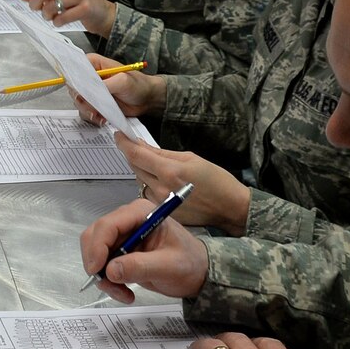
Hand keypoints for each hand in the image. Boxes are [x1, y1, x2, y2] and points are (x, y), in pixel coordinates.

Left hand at [24, 0, 115, 34]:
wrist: (102, 13)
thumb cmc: (79, 3)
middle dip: (35, 3)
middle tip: (35, 8)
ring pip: (52, 6)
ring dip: (47, 15)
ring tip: (50, 16)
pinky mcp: (85, 8)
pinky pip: (62, 18)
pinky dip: (57, 22)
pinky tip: (59, 22)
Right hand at [71, 54, 164, 120]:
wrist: (147, 99)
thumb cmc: (138, 84)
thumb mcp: (122, 81)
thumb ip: (105, 85)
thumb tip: (89, 90)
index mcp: (93, 64)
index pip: (74, 69)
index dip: (74, 81)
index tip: (81, 93)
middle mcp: (89, 77)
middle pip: (74, 88)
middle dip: (82, 100)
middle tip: (93, 108)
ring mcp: (91, 92)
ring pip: (79, 102)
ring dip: (87, 111)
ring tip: (99, 116)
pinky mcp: (95, 104)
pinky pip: (86, 112)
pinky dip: (92, 117)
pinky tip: (103, 119)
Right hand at [79, 198, 209, 303]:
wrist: (198, 274)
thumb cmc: (189, 264)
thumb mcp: (169, 266)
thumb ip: (140, 266)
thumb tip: (111, 271)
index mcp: (140, 213)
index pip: (108, 225)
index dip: (97, 247)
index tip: (97, 271)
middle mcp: (127, 220)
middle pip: (95, 236)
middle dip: (97, 263)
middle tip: (109, 286)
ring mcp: (122, 236)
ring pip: (95, 253)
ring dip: (103, 276)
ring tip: (123, 293)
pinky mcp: (120, 251)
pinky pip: (102, 265)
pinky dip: (109, 281)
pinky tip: (125, 291)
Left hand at [113, 135, 252, 235]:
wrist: (229, 208)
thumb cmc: (216, 180)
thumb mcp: (191, 158)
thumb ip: (163, 153)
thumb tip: (142, 146)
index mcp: (168, 172)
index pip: (136, 155)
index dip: (124, 143)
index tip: (120, 135)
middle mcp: (160, 189)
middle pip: (135, 167)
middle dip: (133, 155)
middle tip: (136, 146)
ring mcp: (160, 203)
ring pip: (140, 180)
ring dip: (142, 170)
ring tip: (155, 165)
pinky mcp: (163, 212)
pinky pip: (148, 193)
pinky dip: (151, 184)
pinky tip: (163, 182)